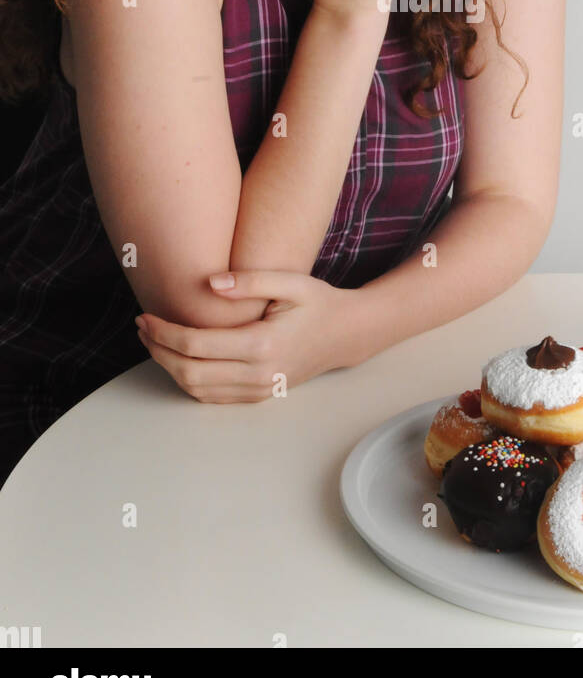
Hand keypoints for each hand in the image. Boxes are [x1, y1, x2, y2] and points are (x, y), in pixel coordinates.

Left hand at [134, 272, 354, 402]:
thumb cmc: (318, 303)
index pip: (197, 345)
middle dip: (158, 351)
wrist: (345, 334)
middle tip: (142, 328)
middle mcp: (258, 374)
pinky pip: (212, 396)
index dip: (164, 332)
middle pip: (189, 372)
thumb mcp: (291, 282)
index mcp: (263, 345)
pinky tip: (177, 358)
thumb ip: (250, 280)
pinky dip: (187, 380)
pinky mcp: (258, 394)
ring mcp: (258, 389)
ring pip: (197, 389)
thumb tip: (209, 283)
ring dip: (168, 367)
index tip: (146, 316)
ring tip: (153, 341)